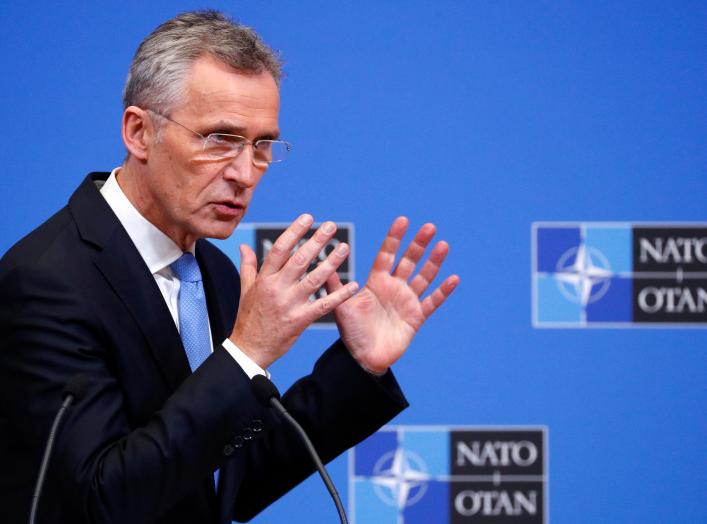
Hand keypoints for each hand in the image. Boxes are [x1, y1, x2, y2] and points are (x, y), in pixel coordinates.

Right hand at [230, 214, 358, 368]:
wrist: (249, 349)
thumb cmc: (249, 318)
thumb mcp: (245, 290)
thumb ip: (248, 266)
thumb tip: (245, 245)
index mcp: (264, 279)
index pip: (280, 249)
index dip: (295, 231)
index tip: (308, 218)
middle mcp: (277, 288)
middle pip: (299, 259)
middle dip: (316, 241)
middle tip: (331, 226)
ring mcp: (289, 304)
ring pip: (314, 279)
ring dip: (331, 263)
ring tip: (344, 248)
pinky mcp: (300, 320)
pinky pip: (324, 305)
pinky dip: (340, 295)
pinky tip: (354, 285)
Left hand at [326, 217, 458, 373]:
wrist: (363, 359)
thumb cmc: (351, 333)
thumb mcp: (341, 306)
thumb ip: (335, 284)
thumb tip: (323, 259)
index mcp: (376, 282)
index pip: (387, 255)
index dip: (395, 238)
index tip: (403, 220)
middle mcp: (394, 288)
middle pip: (409, 261)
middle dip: (419, 244)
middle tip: (429, 227)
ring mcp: (407, 301)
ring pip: (424, 277)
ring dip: (434, 262)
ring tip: (443, 245)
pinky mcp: (416, 317)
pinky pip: (432, 302)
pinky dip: (443, 291)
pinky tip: (453, 278)